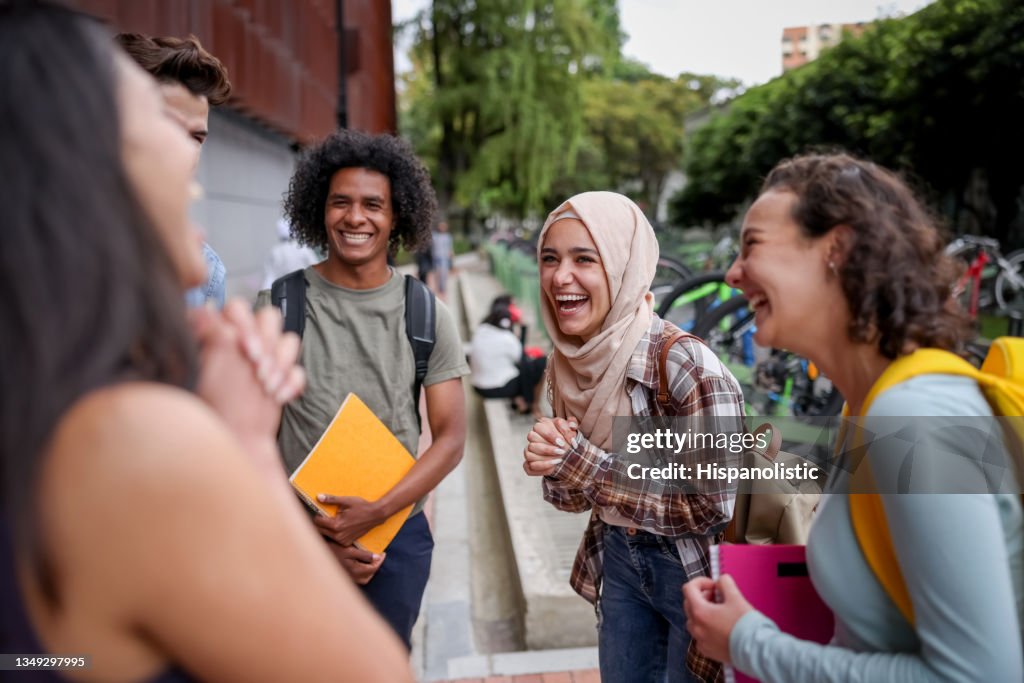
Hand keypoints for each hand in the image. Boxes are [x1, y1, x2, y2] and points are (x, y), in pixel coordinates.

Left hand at [191, 300, 304, 437]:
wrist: (238, 440)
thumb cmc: (215, 407)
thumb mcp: (210, 369)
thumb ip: (212, 335)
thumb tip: (207, 307)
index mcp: (221, 334)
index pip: (239, 308)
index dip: (246, 325)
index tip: (246, 350)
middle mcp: (244, 340)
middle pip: (269, 317)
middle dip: (268, 343)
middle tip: (259, 369)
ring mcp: (265, 356)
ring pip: (288, 339)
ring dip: (281, 363)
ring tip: (266, 386)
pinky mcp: (282, 375)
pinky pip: (299, 368)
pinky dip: (291, 383)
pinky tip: (278, 397)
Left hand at [312, 495, 388, 546]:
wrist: (375, 515)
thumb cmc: (361, 506)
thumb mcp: (346, 501)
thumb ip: (331, 500)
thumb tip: (318, 497)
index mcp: (336, 525)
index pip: (317, 522)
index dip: (316, 515)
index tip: (318, 511)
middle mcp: (338, 535)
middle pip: (320, 530)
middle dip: (319, 523)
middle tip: (323, 515)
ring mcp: (343, 540)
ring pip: (326, 535)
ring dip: (325, 529)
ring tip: (330, 521)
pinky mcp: (346, 543)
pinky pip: (334, 539)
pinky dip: (333, 534)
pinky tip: (338, 527)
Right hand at [326, 543, 385, 585]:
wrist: (316, 556)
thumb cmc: (332, 550)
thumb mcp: (348, 549)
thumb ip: (363, 554)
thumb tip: (377, 557)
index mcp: (355, 571)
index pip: (373, 568)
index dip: (380, 561)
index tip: (383, 553)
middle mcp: (352, 578)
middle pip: (369, 575)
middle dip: (376, 567)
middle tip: (378, 557)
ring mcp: (348, 579)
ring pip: (364, 579)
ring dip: (370, 571)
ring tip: (371, 561)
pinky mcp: (344, 578)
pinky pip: (357, 579)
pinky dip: (363, 573)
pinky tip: (361, 565)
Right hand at [523, 416, 577, 475]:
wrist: (567, 452)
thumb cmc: (567, 437)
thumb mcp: (571, 429)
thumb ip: (572, 423)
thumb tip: (571, 425)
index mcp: (541, 425)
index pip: (539, 427)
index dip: (550, 435)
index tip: (562, 443)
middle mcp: (533, 436)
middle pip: (531, 439)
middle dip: (547, 448)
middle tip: (561, 452)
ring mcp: (529, 450)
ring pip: (529, 453)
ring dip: (545, 459)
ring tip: (559, 461)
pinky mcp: (528, 463)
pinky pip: (529, 466)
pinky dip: (541, 468)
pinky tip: (554, 468)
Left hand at [682, 574, 754, 664]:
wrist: (755, 651)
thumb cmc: (746, 625)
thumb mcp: (736, 598)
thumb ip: (725, 583)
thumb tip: (720, 581)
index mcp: (700, 612)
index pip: (688, 588)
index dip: (701, 582)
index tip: (713, 585)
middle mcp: (696, 627)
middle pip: (689, 603)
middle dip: (702, 596)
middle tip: (717, 596)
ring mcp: (700, 640)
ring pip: (693, 620)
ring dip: (702, 611)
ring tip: (720, 611)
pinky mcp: (707, 651)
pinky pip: (700, 635)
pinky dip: (706, 627)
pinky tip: (720, 626)